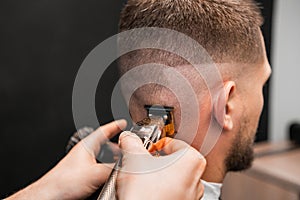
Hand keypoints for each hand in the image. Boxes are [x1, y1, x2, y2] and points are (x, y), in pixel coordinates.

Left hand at [6, 120, 126, 199]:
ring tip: (119, 163)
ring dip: (111, 159)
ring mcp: (82, 163)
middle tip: (126, 148)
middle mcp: (84, 152)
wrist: (50, 195)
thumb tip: (125, 167)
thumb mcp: (95, 173)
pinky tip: (107, 175)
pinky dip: (105, 168)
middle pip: (104, 144)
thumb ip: (113, 168)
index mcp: (87, 146)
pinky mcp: (81, 173)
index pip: (104, 131)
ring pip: (101, 156)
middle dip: (116, 146)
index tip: (122, 123)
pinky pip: (97, 167)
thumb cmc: (63, 182)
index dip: (115, 126)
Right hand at [117, 131, 205, 199]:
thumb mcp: (133, 159)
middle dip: (155, 161)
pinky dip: (160, 190)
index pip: (171, 142)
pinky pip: (172, 192)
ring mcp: (191, 195)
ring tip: (143, 180)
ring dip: (157, 176)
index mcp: (192, 160)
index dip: (153, 144)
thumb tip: (128, 138)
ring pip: (172, 177)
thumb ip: (131, 142)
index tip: (144, 150)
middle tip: (142, 164)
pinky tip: (147, 192)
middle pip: (172, 160)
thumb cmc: (146, 195)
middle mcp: (197, 179)